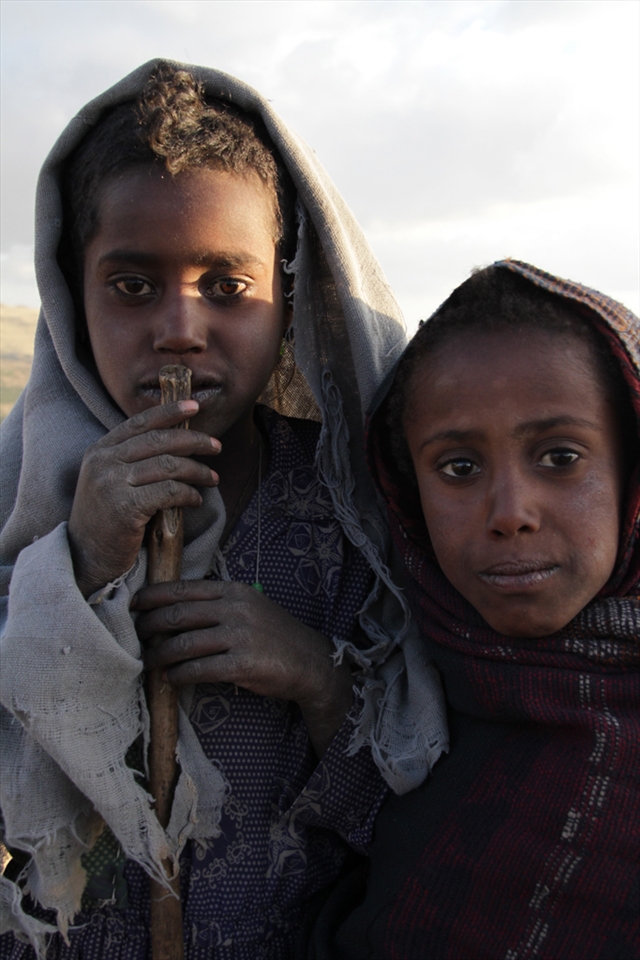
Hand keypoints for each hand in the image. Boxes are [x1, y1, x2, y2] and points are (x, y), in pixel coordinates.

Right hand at [68, 401, 219, 596]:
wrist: (85, 557)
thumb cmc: (107, 519)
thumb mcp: (110, 480)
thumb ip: (132, 459)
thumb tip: (177, 440)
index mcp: (100, 450)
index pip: (139, 422)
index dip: (169, 412)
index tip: (194, 406)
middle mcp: (103, 462)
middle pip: (159, 441)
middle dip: (193, 441)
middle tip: (216, 447)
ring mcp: (112, 483)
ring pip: (168, 465)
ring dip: (197, 471)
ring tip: (212, 479)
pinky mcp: (125, 507)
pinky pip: (168, 492)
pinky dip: (188, 493)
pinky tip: (196, 499)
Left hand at [134, 579, 353, 755]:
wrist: (309, 661)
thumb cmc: (273, 634)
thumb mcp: (249, 606)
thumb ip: (217, 603)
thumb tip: (174, 608)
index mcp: (233, 590)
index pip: (183, 588)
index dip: (154, 596)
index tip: (135, 604)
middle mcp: (234, 608)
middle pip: (177, 615)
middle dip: (150, 626)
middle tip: (136, 636)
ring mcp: (239, 635)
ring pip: (183, 644)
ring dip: (159, 655)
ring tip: (148, 662)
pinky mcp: (242, 664)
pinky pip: (198, 669)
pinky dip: (179, 676)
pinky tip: (171, 679)